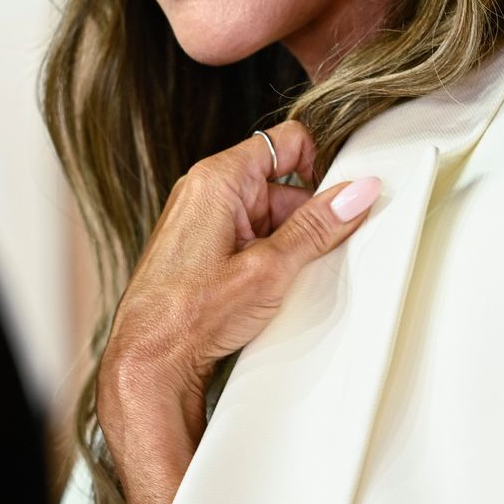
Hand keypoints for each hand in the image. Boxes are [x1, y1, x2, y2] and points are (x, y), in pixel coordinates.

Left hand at [96, 122, 379, 503]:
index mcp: (217, 179)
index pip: (286, 142)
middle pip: (280, 184)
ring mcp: (201, 220)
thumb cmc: (188, 315)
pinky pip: (248, 238)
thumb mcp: (269, 269)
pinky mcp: (200, 248)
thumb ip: (316, 227)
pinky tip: (266, 290)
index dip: (320, 164)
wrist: (149, 361)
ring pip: (266, 216)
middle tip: (314, 256)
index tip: (337, 200)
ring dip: (285, 245)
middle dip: (304, 219)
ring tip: (282, 282)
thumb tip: (354, 193)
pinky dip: (266, 259)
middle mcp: (204, 190)